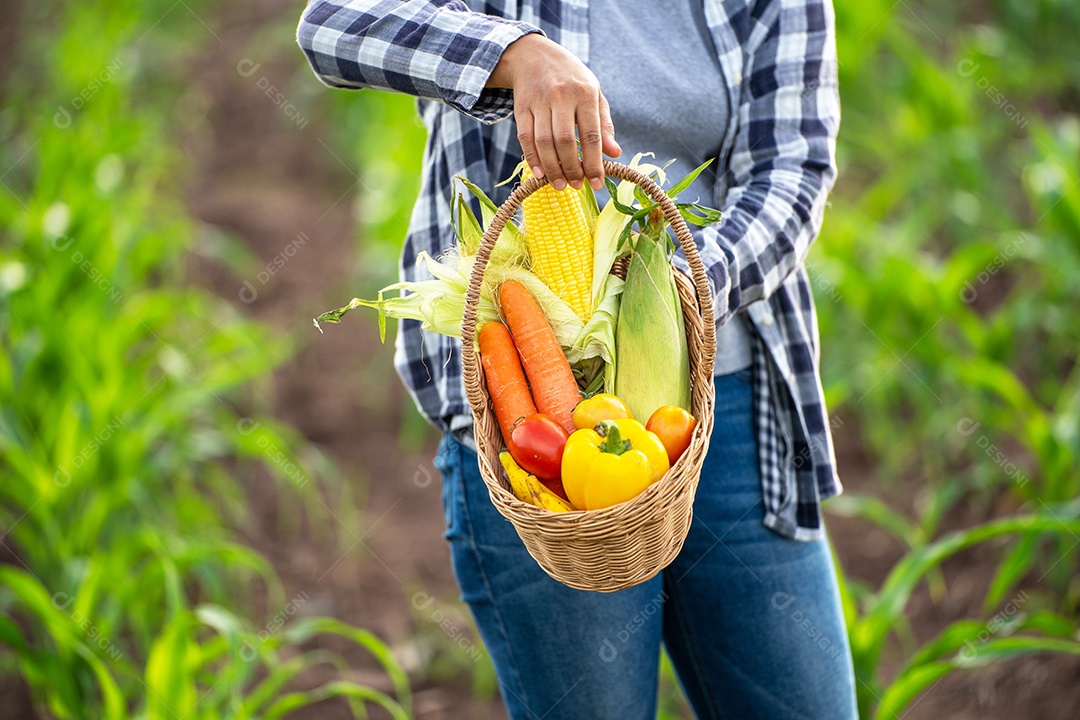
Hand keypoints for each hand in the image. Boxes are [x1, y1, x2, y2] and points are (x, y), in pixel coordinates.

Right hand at [488, 34, 620, 189]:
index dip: (593, 162)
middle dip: (572, 168)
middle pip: (565, 140)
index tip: (597, 183)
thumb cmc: (572, 80)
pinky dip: (532, 158)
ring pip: (543, 141)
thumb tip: (614, 153)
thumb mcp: (594, 95)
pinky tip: (540, 173)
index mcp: (585, 93)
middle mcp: (561, 95)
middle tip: (576, 186)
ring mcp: (539, 101)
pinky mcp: (521, 107)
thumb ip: (604, 125)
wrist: (534, 56)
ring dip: (552, 167)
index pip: (591, 135)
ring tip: (560, 184)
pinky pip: (525, 137)